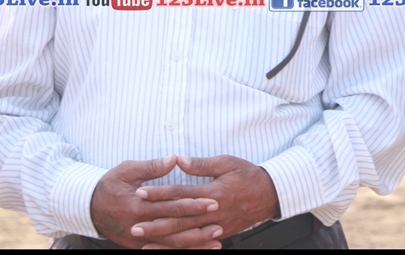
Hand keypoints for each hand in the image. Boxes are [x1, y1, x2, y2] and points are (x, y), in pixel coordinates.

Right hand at [90, 155, 221, 249]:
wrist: (87, 207)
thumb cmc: (109, 184)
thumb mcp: (127, 170)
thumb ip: (152, 166)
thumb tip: (174, 158)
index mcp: (138, 204)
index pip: (171, 205)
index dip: (193, 204)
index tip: (213, 200)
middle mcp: (139, 224)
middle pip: (174, 228)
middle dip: (198, 227)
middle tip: (220, 223)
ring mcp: (138, 239)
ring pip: (170, 245)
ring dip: (193, 244)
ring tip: (215, 242)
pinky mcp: (137, 246)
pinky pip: (161, 251)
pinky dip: (179, 252)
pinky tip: (196, 250)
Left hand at [133, 154, 279, 248]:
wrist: (271, 195)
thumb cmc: (249, 175)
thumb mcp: (227, 163)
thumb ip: (201, 164)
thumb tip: (177, 160)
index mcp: (214, 193)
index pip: (181, 193)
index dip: (159, 193)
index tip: (140, 192)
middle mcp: (213, 213)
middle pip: (179, 220)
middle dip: (155, 223)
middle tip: (134, 225)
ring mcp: (217, 227)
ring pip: (186, 236)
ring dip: (164, 239)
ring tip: (144, 241)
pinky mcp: (219, 235)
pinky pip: (196, 244)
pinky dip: (180, 248)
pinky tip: (166, 249)